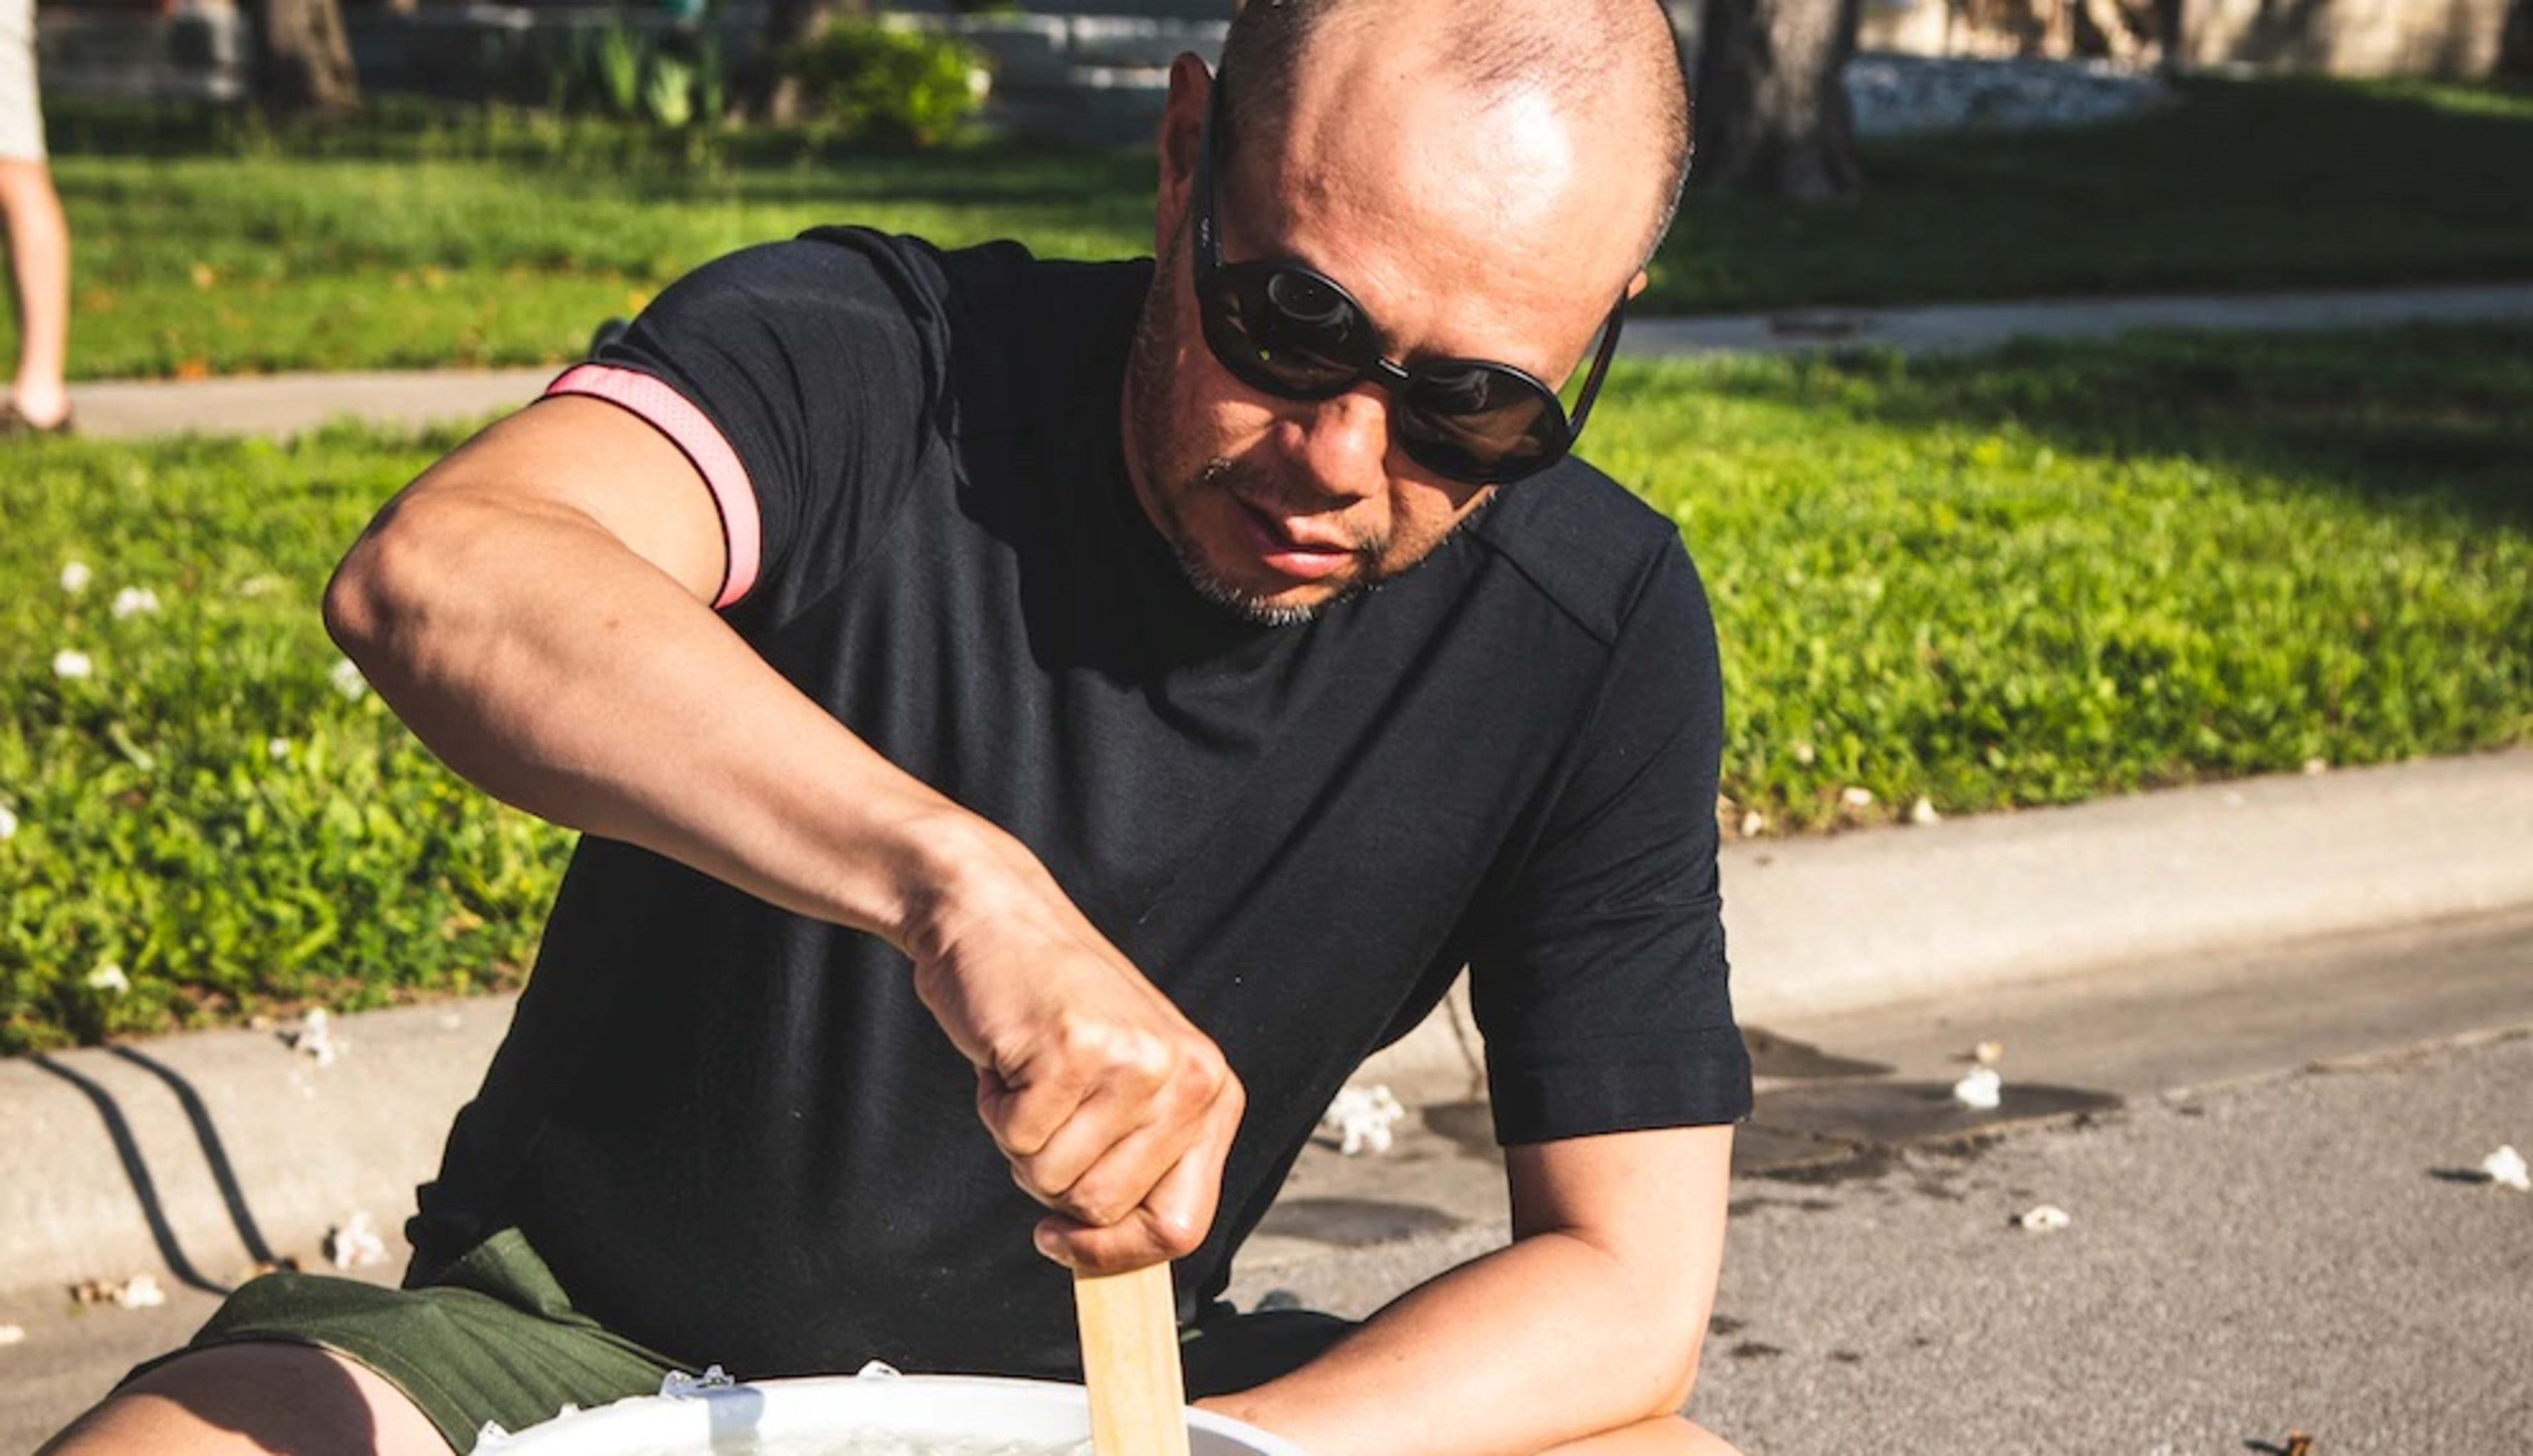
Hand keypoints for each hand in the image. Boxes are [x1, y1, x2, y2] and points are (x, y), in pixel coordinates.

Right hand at [903, 820, 1244, 1274]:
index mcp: (1212, 1093)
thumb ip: (1138, 1164)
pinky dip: (995, 1107)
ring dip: (1021, 1138)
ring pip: (1053, 1181)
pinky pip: (1015, 1137)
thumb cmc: (1055, 1009)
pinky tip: (1010, 1055)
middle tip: (1048, 1106)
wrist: (996, 916)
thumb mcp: (1126, 1084)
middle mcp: (1187, 1077)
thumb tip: (1114, 1265)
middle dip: (1053, 1177)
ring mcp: (1133, 1061)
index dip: (1115, 1256)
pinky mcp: (1072, 1048)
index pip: (1182, 1226)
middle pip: (1104, 1210)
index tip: (1065, 1242)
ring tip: (1032, 1071)